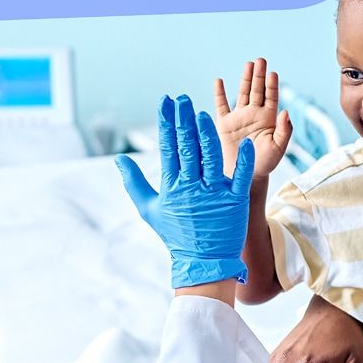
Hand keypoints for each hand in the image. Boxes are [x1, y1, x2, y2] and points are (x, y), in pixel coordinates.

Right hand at [115, 94, 255, 288]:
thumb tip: (118, 159)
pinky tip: (244, 142)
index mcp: (172, 187)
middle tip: (183, 99)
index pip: (168, 148)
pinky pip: (239, 177)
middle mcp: (191, 188)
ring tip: (202, 114)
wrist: (202, 264)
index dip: (166, 123)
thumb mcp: (149, 209)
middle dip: (184, 121)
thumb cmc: (175, 235)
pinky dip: (242, 161)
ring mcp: (214, 195)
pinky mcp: (234, 202)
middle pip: (187, 148)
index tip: (165, 103)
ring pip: (210, 158)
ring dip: (206, 135)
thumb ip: (134, 182)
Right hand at [213, 59, 291, 177]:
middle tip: (261, 60)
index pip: (271, 97)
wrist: (243, 175)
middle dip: (259, 75)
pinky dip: (219, 93)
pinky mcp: (224, 123)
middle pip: (257, 90)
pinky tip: (219, 81)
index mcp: (268, 119)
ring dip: (245, 79)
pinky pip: (221, 105)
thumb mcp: (278, 148)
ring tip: (248, 64)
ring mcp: (239, 117)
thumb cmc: (263, 164)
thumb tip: (286, 112)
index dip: (272, 85)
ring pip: (242, 93)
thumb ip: (284, 130)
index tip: (273, 73)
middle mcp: (254, 114)